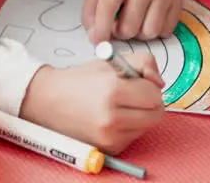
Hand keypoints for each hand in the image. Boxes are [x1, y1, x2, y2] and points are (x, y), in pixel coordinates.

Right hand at [18, 54, 164, 153]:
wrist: (49, 101)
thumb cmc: (79, 80)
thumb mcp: (111, 61)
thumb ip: (144, 63)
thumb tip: (160, 83)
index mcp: (112, 91)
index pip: (155, 94)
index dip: (150, 86)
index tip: (139, 82)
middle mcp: (111, 118)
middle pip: (157, 115)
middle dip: (150, 102)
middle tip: (135, 94)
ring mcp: (109, 137)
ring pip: (147, 127)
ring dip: (140, 115)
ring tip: (120, 105)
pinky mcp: (108, 148)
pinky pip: (133, 137)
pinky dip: (129, 127)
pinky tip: (112, 117)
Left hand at [82, 0, 181, 44]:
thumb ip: (91, 14)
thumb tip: (96, 38)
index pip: (108, 8)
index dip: (101, 30)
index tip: (98, 42)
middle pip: (129, 27)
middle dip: (121, 33)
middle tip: (118, 25)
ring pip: (149, 32)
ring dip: (139, 34)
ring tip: (135, 20)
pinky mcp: (176, 0)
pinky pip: (165, 31)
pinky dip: (155, 30)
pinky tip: (149, 18)